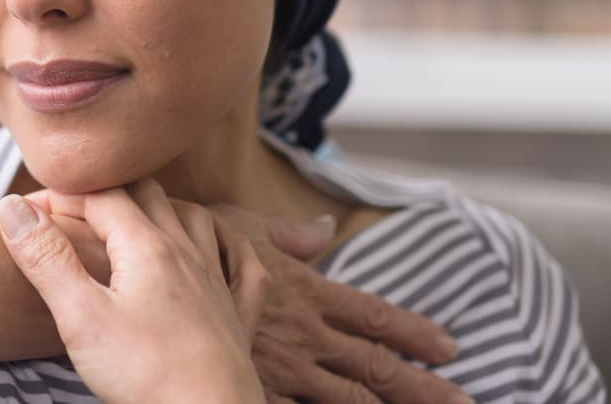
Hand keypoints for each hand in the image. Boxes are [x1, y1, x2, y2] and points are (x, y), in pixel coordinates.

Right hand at [0, 179, 265, 403]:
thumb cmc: (145, 373)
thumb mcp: (80, 317)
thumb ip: (47, 260)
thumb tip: (12, 208)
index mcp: (147, 247)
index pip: (99, 195)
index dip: (60, 195)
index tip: (27, 211)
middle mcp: (186, 253)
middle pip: (148, 194)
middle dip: (106, 191)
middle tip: (72, 209)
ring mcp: (217, 282)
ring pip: (195, 218)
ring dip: (162, 205)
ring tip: (133, 215)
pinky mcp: (238, 315)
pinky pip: (243, 263)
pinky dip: (228, 243)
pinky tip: (217, 248)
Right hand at [208, 204, 469, 403]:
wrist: (145, 274)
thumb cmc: (189, 245)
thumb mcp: (240, 225)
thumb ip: (287, 233)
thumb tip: (324, 229)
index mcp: (306, 292)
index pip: (374, 315)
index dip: (415, 332)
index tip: (450, 348)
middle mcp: (305, 333)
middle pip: (376, 366)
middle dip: (423, 387)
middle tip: (465, 401)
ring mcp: (282, 368)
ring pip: (349, 400)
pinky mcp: (254, 388)